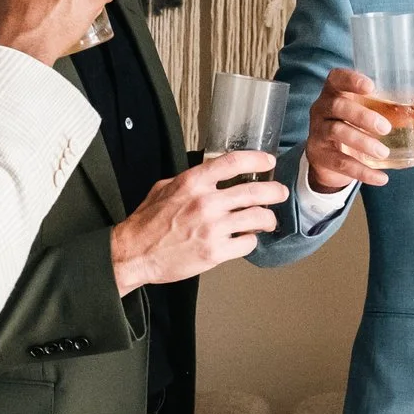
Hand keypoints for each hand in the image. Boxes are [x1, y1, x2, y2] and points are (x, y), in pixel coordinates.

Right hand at [109, 151, 288, 291]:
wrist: (134, 253)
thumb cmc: (146, 224)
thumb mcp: (164, 188)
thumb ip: (190, 180)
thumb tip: (210, 174)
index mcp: (193, 183)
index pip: (233, 162)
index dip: (256, 159)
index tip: (267, 161)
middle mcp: (206, 203)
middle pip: (255, 191)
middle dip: (274, 191)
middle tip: (280, 192)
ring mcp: (212, 229)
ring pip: (258, 218)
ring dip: (268, 218)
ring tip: (268, 220)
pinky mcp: (215, 252)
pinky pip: (247, 243)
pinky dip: (251, 241)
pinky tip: (246, 239)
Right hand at [304, 67, 392, 190]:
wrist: (328, 159)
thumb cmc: (352, 125)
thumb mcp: (365, 112)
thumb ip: (389, 106)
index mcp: (334, 92)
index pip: (336, 79)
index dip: (351, 80)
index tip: (371, 86)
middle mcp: (321, 109)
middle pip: (337, 106)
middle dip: (362, 115)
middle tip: (386, 128)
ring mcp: (317, 132)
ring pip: (337, 132)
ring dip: (362, 142)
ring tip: (384, 153)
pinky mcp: (319, 155)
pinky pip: (340, 163)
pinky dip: (362, 172)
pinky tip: (381, 178)